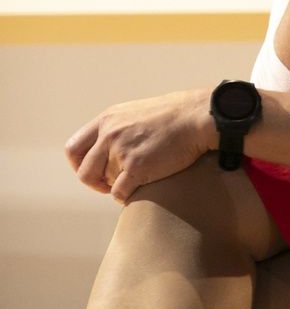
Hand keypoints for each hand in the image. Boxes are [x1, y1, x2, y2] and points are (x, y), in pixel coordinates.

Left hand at [65, 88, 213, 202]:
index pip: (74, 148)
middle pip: (84, 171)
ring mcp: (122, 150)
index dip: (80, 165)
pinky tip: (140, 187)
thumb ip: (116, 128)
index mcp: (107, 119)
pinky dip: (127, 195)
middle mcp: (110, 133)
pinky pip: (119, 193)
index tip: (94, 171)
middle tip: (110, 183)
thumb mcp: (136, 113)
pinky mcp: (136, 167)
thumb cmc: (172, 116)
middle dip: (95, 182)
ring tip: (134, 179)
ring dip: (116, 186)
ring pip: (104, 183)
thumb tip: (104, 152)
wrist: (197, 117)